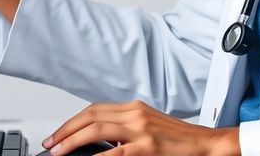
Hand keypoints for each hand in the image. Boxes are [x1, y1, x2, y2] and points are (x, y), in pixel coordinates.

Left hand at [42, 100, 239, 155]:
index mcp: (134, 108)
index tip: (58, 134)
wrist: (208, 144)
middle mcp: (135, 114)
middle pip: (90, 116)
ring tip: (59, 151)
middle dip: (66, 130)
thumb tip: (96, 141)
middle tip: (51, 143)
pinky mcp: (148, 147)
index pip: (94, 110)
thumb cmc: (179, 140)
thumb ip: (124, 129)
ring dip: (73, 141)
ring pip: (97, 130)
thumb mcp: (148, 126)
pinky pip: (115, 152)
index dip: (72, 122)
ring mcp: (141, 130)